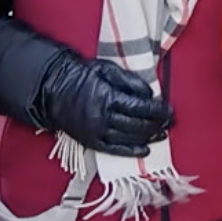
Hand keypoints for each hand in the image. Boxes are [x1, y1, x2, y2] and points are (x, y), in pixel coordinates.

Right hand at [32, 54, 173, 154]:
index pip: (140, 107)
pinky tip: (145, 149)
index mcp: (107, 98)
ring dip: (149, 137)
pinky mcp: (91, 141)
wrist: (52, 89)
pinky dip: (131, 151)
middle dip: (156, 124)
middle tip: (169, 122)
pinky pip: (114, 150)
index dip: (158, 111)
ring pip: (129, 138)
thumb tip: (149, 94)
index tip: (169, 111)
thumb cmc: (80, 76)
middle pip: (137, 125)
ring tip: (162, 134)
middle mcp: (103, 117)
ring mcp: (96, 132)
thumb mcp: (106, 69)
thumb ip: (129, 81)